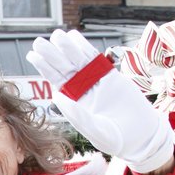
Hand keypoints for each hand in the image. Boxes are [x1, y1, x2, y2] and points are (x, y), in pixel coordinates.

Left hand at [26, 30, 172, 173]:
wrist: (140, 136)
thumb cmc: (116, 139)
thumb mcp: (95, 130)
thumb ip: (78, 115)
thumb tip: (58, 96)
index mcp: (72, 102)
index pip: (55, 81)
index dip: (44, 67)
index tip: (33, 55)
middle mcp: (81, 90)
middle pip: (62, 68)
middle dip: (51, 54)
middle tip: (38, 42)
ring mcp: (95, 81)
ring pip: (77, 60)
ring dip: (66, 47)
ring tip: (56, 35)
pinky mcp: (110, 76)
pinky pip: (94, 59)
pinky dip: (85, 47)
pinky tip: (74, 37)